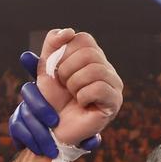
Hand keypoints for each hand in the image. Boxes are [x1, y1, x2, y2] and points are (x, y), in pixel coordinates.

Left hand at [10, 30, 121, 154]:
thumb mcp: (46, 68)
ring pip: (95, 69)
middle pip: (89, 53)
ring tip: (73, 96)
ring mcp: (114, 85)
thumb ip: (53, 44)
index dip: (64, 54)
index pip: (83, 38)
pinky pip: (99, 88)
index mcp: (93, 57)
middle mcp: (107, 68)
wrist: (52, 129)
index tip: (57, 71)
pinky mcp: (115, 102)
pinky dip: (83, 96)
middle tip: (65, 87)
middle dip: (67, 71)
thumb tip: (68, 32)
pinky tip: (82, 104)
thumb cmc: (51, 100)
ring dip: (74, 84)